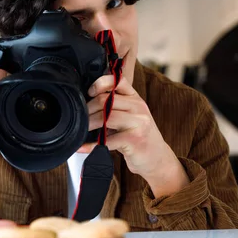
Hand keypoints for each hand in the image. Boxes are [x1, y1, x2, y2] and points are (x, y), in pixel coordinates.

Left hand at [78, 75, 189, 196]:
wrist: (157, 158)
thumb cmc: (138, 136)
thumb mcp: (131, 115)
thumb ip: (115, 105)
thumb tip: (87, 100)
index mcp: (135, 98)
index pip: (117, 80)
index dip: (99, 83)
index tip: (89, 93)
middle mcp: (138, 107)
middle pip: (104, 100)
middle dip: (87, 110)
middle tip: (80, 119)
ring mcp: (138, 123)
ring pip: (104, 117)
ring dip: (88, 125)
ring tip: (81, 131)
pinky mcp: (134, 140)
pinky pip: (106, 140)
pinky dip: (90, 146)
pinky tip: (82, 148)